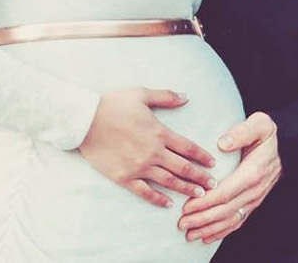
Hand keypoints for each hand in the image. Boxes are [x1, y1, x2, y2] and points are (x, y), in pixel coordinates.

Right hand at [77, 88, 217, 207]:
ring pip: (168, 181)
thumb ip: (166, 97)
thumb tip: (187, 97)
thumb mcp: (141, 94)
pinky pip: (145, 191)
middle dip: (200, 177)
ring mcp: (139, 166)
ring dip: (185, 189)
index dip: (202, 156)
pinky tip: (168, 204)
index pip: (188, 147)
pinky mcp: (124, 177)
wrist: (84, 120)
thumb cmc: (112, 104)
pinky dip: (158, 199)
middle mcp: (153, 152)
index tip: (213, 163)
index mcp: (159, 132)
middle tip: (214, 185)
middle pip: (183, 167)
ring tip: (199, 196)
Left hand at [178, 111, 280, 243]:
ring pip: (231, 219)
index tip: (187, 206)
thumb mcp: (260, 123)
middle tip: (181, 223)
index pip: (227, 192)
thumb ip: (242, 131)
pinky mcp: (252, 203)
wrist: (285, 146)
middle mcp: (255, 189)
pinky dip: (222, 231)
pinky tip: (206, 237)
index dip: (206, 201)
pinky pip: (237, 221)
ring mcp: (255, 199)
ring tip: (190, 234)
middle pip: (226, 209)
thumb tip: (222, 143)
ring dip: (209, 228)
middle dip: (202, 219)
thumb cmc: (266, 134)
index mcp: (254, 171)